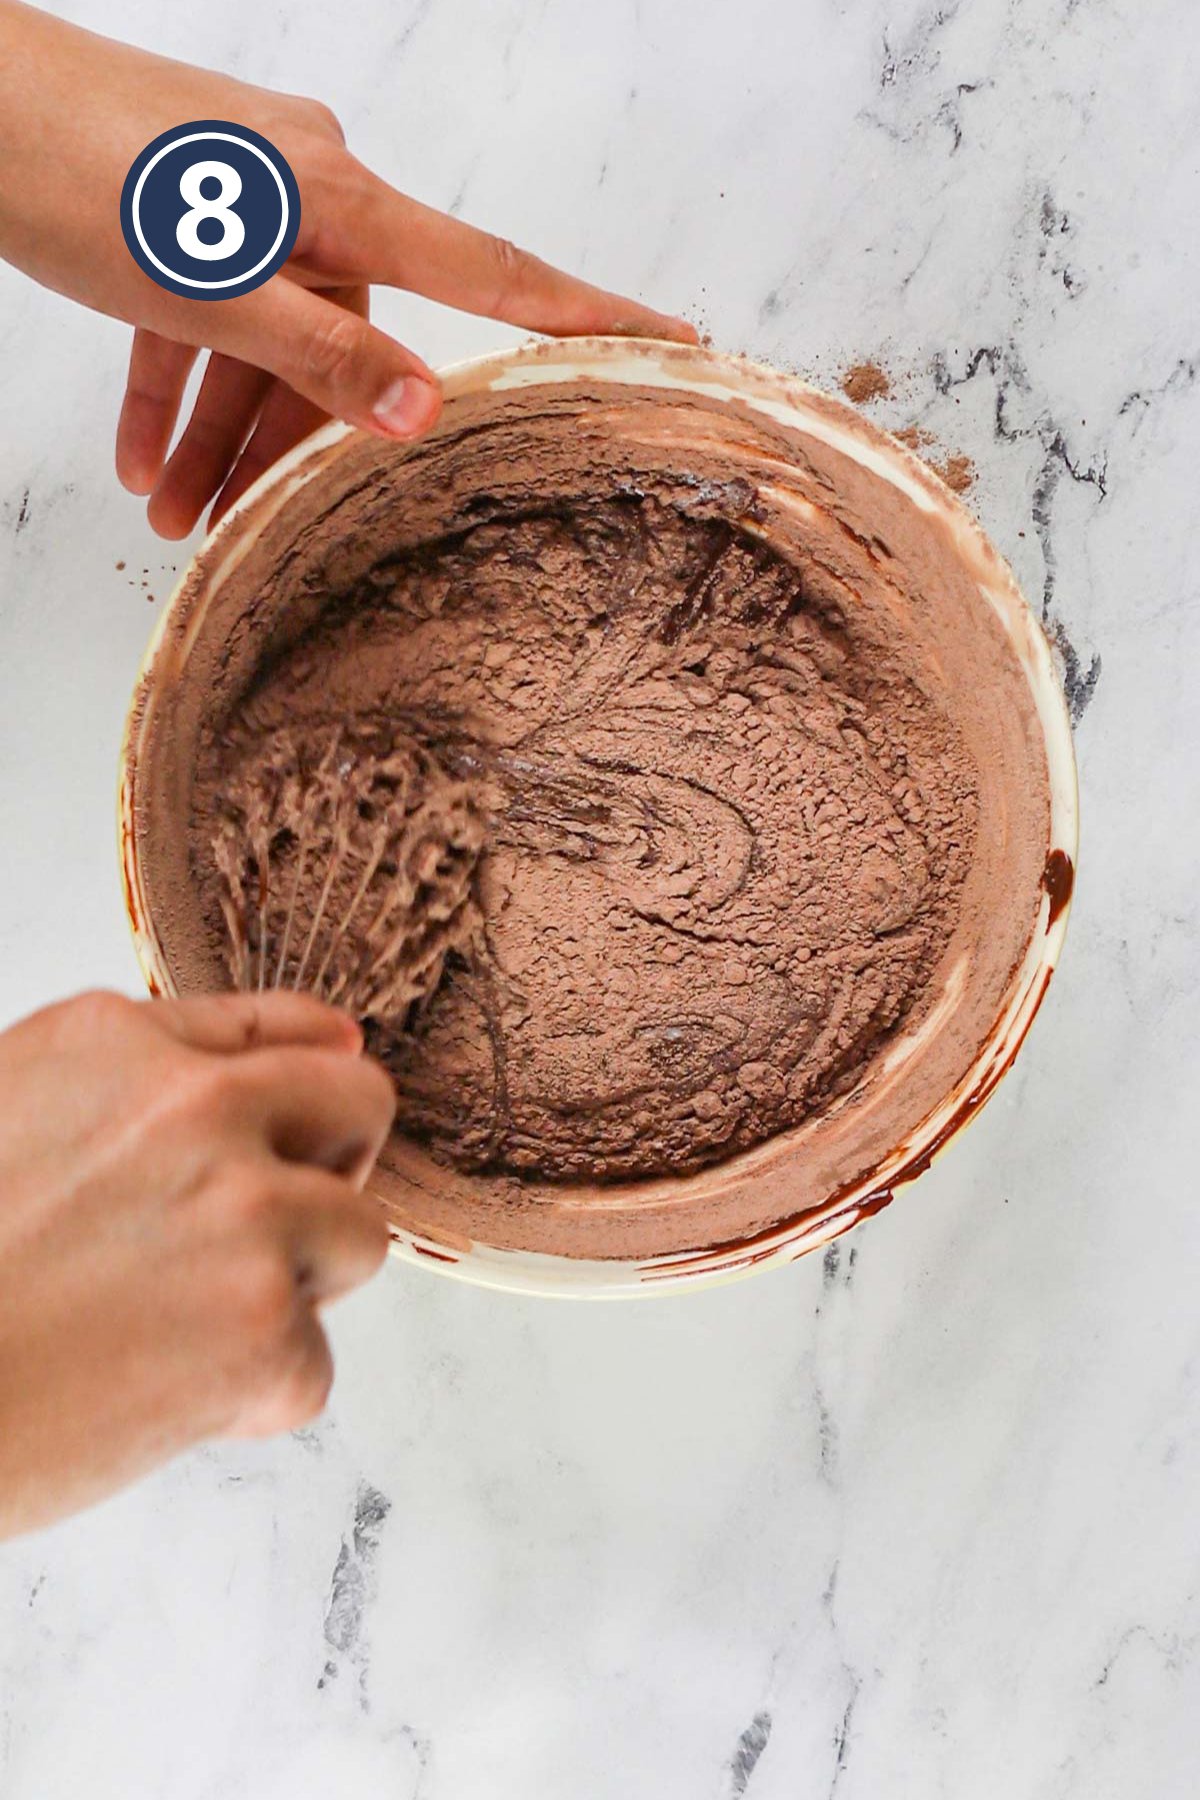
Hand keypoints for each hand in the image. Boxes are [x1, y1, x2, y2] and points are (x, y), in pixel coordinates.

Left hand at [0, 3, 696, 539]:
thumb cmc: (77, 172)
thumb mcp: (210, 287)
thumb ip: (321, 354)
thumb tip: (427, 411)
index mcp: (340, 201)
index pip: (490, 270)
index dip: (582, 314)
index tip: (673, 340)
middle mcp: (311, 194)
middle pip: (348, 345)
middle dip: (295, 449)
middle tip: (248, 536)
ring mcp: (248, 200)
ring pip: (266, 342)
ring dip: (219, 437)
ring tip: (170, 523)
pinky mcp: (187, 211)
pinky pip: (206, 315)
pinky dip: (177, 386)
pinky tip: (137, 463)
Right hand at [0, 989, 395, 1539]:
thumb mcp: (6, 1111)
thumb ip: (136, 1082)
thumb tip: (329, 1044)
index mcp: (118, 1046)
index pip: (284, 1029)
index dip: (306, 1085)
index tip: (310, 1119)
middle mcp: (196, 1109)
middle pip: (362, 1105)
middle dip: (333, 1166)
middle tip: (266, 1229)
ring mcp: (242, 1214)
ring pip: (361, 1237)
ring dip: (295, 1288)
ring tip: (184, 1324)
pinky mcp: (264, 1330)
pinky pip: (313, 1365)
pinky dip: (250, 1399)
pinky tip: (154, 1396)